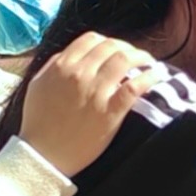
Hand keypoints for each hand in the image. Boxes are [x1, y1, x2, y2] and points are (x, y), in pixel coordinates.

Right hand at [15, 32, 155, 174]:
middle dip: (127, 48)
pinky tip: (157, 74)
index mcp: (62, 66)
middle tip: (135, 57)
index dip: (107, 41)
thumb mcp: (38, 86)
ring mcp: (96, 92)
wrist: (43, 156)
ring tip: (149, 63)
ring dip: (141, 57)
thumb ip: (53, 66)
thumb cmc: (38, 124)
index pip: (91, 39)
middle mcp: (80, 74)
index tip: (115, 49)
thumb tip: (69, 55)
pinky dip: (150, 76)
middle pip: (111, 47)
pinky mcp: (110, 112)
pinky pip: (134, 87)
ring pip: (125, 60)